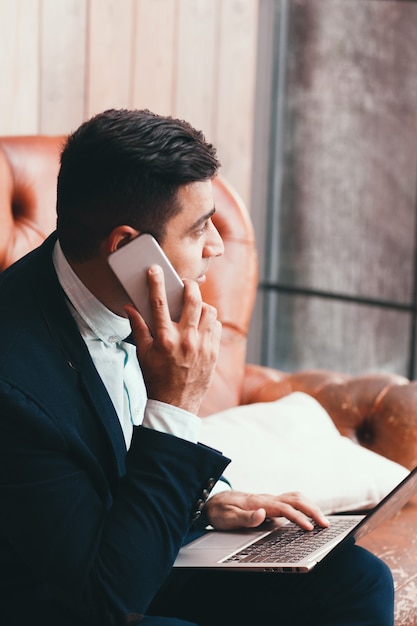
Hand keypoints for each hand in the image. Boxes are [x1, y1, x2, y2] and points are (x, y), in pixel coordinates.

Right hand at [125, 265, 221, 413]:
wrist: (175, 405)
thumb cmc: (156, 379)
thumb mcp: (142, 354)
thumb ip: (138, 327)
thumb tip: (129, 308)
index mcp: (164, 339)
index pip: (159, 303)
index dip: (156, 283)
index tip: (156, 270)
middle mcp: (186, 339)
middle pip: (192, 300)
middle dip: (189, 286)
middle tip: (185, 285)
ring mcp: (202, 346)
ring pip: (209, 311)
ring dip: (202, 305)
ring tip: (195, 308)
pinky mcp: (214, 352)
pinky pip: (217, 326)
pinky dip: (210, 322)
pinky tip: (202, 325)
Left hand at [203, 491, 328, 530]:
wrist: (212, 501)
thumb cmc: (220, 510)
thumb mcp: (228, 518)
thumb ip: (246, 517)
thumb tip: (262, 514)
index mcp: (259, 502)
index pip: (285, 508)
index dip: (299, 518)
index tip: (310, 528)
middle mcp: (267, 498)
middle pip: (295, 499)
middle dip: (313, 510)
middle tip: (326, 524)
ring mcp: (269, 500)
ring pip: (295, 497)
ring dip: (311, 506)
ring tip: (323, 520)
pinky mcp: (269, 503)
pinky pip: (291, 501)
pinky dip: (304, 505)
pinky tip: (309, 514)